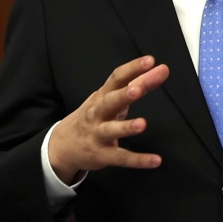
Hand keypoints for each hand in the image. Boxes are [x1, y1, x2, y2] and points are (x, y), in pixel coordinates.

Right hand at [48, 56, 168, 184]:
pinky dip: (139, 160)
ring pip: (111, 130)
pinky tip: (156, 160)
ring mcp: (98, 135)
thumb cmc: (93, 116)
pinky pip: (121, 158)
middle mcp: (98, 113)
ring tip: (142, 124)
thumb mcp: (108, 99)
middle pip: (109, 102)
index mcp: (102, 96)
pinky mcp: (103, 155)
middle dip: (123, 95)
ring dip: (126, 127)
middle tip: (138, 89)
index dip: (132, 69)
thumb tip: (158, 70)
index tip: (150, 61)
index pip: (116, 78)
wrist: (64, 145)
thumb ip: (135, 84)